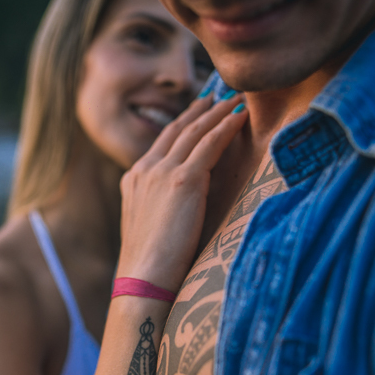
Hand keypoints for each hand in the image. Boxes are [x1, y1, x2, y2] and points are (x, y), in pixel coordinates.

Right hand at [117, 93, 247, 292]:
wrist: (143, 279)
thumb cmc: (151, 267)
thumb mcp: (151, 228)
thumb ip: (162, 207)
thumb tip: (181, 208)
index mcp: (134, 180)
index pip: (162, 143)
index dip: (182, 124)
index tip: (198, 111)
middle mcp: (144, 169)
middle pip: (177, 130)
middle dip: (199, 110)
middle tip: (217, 95)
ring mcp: (161, 172)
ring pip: (194, 131)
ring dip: (217, 112)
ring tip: (235, 99)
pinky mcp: (183, 180)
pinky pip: (209, 143)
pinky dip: (226, 126)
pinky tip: (240, 116)